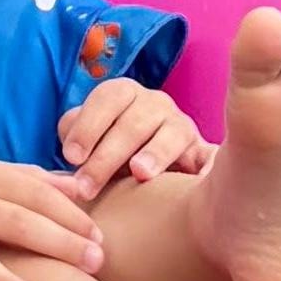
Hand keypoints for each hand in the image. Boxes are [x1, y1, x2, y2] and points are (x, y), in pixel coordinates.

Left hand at [59, 75, 210, 197]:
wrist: (152, 168)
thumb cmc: (112, 151)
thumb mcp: (90, 139)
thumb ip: (75, 136)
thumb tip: (71, 149)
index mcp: (125, 94)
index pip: (108, 98)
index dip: (88, 126)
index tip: (71, 157)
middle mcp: (156, 104)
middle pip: (134, 122)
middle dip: (107, 156)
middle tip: (87, 186)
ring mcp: (182, 126)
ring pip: (171, 135)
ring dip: (154, 153)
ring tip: (139, 174)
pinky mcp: (202, 152)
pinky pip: (209, 156)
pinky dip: (208, 164)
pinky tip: (201, 177)